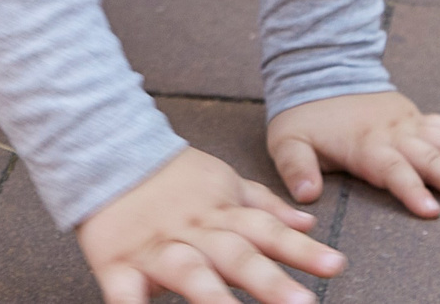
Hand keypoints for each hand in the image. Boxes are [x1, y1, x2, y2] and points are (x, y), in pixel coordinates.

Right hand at [76, 146, 341, 303]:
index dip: (300, 249)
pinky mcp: (117, 263)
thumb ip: (265, 206)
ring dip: (213, 299)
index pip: (267, 231)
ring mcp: (156, 248)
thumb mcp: (223, 183)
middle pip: (235, 255)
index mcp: (221, 212)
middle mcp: (194, 231)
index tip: (335, 266)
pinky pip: (126, 293)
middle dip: (268, 281)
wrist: (104, 150)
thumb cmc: (172, 177)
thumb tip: (309, 221)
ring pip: (188, 273)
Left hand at [267, 91, 439, 216]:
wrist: (318, 69)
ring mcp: (408, 122)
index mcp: (365, 143)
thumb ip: (296, 168)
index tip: (432, 210)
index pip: (392, 169)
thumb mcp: (287, 141)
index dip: (411, 189)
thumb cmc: (304, 114)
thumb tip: (305, 195)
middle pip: (432, 158)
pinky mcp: (415, 116)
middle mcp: (394, 132)